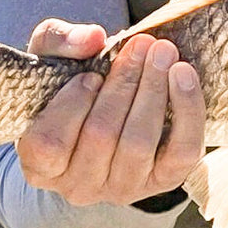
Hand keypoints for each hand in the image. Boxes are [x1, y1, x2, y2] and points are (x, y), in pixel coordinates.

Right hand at [15, 19, 205, 205]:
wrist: (109, 106)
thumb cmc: (68, 84)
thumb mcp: (49, 56)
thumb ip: (57, 41)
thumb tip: (92, 38)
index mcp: (40, 166)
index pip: (50, 145)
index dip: (71, 106)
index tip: (90, 74)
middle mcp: (78, 187)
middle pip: (101, 136)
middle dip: (124, 84)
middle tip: (141, 44)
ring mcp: (121, 188)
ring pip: (139, 143)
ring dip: (153, 90)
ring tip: (161, 51)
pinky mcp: (163, 180)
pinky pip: (181, 151)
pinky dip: (187, 110)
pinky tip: (183, 73)